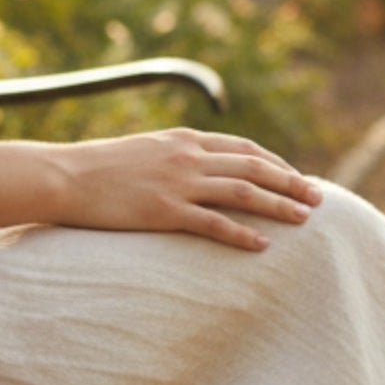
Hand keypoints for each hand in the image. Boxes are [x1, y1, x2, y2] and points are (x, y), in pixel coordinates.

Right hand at [52, 128, 324, 252]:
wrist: (64, 177)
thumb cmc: (98, 168)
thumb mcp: (144, 150)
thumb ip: (174, 155)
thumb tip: (197, 168)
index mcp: (184, 140)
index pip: (244, 147)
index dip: (276, 163)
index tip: (297, 177)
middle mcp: (188, 156)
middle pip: (254, 166)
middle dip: (291, 182)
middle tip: (320, 197)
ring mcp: (177, 183)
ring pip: (243, 192)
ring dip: (279, 205)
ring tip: (305, 219)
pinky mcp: (164, 211)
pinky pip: (213, 223)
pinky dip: (242, 233)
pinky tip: (263, 245)